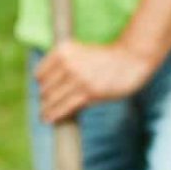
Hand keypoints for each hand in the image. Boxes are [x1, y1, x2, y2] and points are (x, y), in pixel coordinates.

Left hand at [34, 40, 155, 122]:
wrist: (130, 59)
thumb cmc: (106, 58)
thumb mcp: (80, 53)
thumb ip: (64, 64)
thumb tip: (47, 88)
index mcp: (64, 50)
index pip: (40, 74)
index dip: (41, 85)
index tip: (44, 91)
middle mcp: (68, 62)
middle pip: (45, 88)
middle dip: (45, 98)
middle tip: (46, 106)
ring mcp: (78, 78)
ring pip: (52, 99)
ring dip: (46, 110)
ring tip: (44, 116)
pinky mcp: (88, 92)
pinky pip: (64, 107)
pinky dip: (54, 115)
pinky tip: (49, 119)